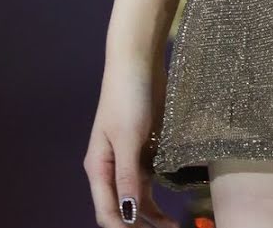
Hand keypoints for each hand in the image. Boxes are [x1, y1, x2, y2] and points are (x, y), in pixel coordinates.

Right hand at [84, 54, 178, 227]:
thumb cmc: (128, 96)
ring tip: (174, 225)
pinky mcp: (144, 146)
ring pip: (137, 195)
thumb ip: (127, 176)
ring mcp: (127, 157)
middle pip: (121, 207)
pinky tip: (172, 202)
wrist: (139, 61)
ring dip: (152, 213)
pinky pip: (149, 178)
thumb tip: (126, 214)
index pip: (107, 211)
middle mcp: (110, 167)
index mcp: (98, 167)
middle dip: (138, 225)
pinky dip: (158, 192)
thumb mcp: (128, 137)